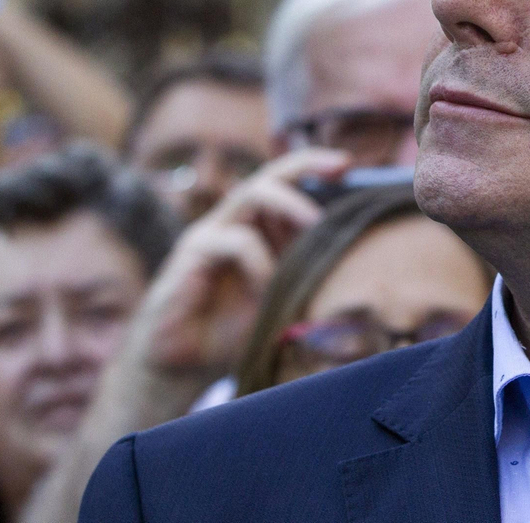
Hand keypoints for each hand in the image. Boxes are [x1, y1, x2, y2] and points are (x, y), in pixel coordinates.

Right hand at [138, 148, 351, 373]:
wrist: (177, 367)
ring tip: (314, 225)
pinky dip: (260, 261)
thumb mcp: (276, 300)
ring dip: (289, 205)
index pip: (282, 182)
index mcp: (255, 230)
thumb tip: (352, 262)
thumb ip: (302, 276)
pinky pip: (235, 241)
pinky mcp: (192, 253)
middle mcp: (232, 224)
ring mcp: (210, 235)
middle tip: (340, 170)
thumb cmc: (228, 333)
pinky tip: (266, 290)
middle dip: (307, 166)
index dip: (312, 166)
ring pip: (250, 194)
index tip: (347, 163)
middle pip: (268, 176)